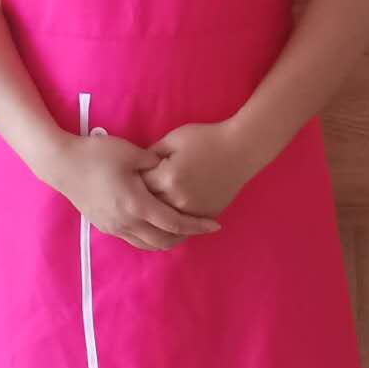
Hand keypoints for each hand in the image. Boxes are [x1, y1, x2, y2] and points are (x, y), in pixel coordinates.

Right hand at [54, 132, 222, 252]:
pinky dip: (150, 237)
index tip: (215, 225)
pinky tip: (156, 226)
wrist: (62, 165)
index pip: (174, 222)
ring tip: (182, 228)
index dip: (197, 225)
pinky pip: (135, 240)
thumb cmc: (97, 154)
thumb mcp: (131, 152)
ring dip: (167, 240)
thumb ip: (154, 163)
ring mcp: (115, 227)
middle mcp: (127, 222)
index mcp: (136, 204)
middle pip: (164, 240)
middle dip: (185, 237)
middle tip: (200, 227)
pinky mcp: (105, 226)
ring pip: (148, 244)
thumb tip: (170, 169)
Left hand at [139, 121, 253, 219]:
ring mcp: (193, 211)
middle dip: (141, 202)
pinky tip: (164, 226)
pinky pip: (184, 228)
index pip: (140, 186)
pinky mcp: (206, 216)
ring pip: (166, 224)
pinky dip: (174, 228)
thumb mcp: (174, 139)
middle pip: (150, 208)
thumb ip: (152, 154)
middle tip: (134, 197)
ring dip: (154, 221)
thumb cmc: (206, 138)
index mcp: (168, 178)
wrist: (240, 149)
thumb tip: (137, 167)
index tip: (128, 179)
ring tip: (144, 217)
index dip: (132, 182)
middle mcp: (178, 199)